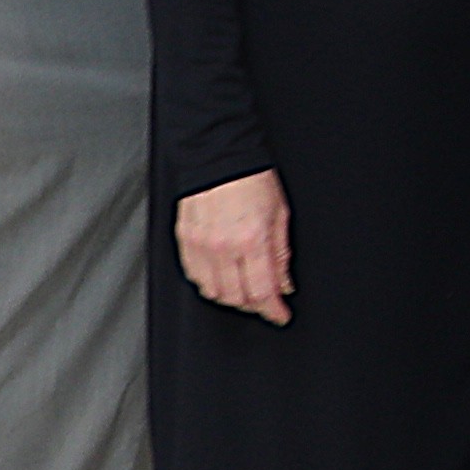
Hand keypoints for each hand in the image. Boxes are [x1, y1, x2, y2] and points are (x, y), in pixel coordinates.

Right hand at [177, 172, 294, 322]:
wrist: (219, 155)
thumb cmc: (252, 178)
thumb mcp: (280, 214)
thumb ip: (281, 254)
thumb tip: (284, 283)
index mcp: (252, 239)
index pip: (262, 291)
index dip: (273, 310)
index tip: (280, 315)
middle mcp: (224, 247)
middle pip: (236, 298)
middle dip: (254, 304)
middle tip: (264, 300)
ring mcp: (201, 245)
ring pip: (213, 292)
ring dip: (231, 297)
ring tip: (243, 288)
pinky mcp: (185, 241)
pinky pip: (194, 276)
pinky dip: (209, 283)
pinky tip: (221, 276)